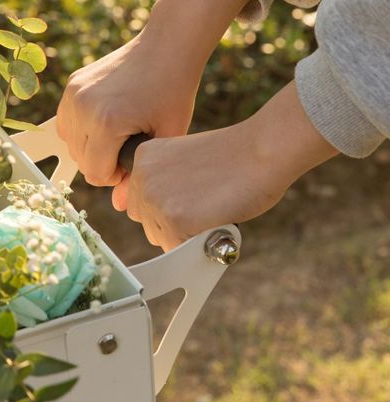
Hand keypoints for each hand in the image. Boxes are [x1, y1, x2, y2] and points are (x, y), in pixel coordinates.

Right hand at [56, 34, 198, 186]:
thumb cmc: (173, 90)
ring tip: (118, 132)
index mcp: (106, 123)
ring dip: (90, 145)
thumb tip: (121, 206)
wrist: (166, 46)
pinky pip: (67, 121)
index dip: (116, 175)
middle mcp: (83, 107)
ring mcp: (73, 93)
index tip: (134, 157)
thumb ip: (141, 173)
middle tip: (130, 143)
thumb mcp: (165, 136)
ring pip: (70, 142)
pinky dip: (82, 127)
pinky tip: (107, 118)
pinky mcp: (72, 83)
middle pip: (81, 160)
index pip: (95, 174)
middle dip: (103, 160)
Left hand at [121, 82, 338, 250]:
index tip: (190, 199)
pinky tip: (214, 221)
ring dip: (183, 234)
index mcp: (144, 157)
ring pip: (160, 237)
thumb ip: (165, 182)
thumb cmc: (234, 156)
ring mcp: (155, 199)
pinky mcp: (174, 220)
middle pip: (146, 221)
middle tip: (203, 206)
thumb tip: (160, 215)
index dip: (167, 206)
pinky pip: (178, 250)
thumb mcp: (183, 160)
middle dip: (171, 222)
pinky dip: (197, 245)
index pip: (140, 199)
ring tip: (210, 211)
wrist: (261, 150)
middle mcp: (142, 177)